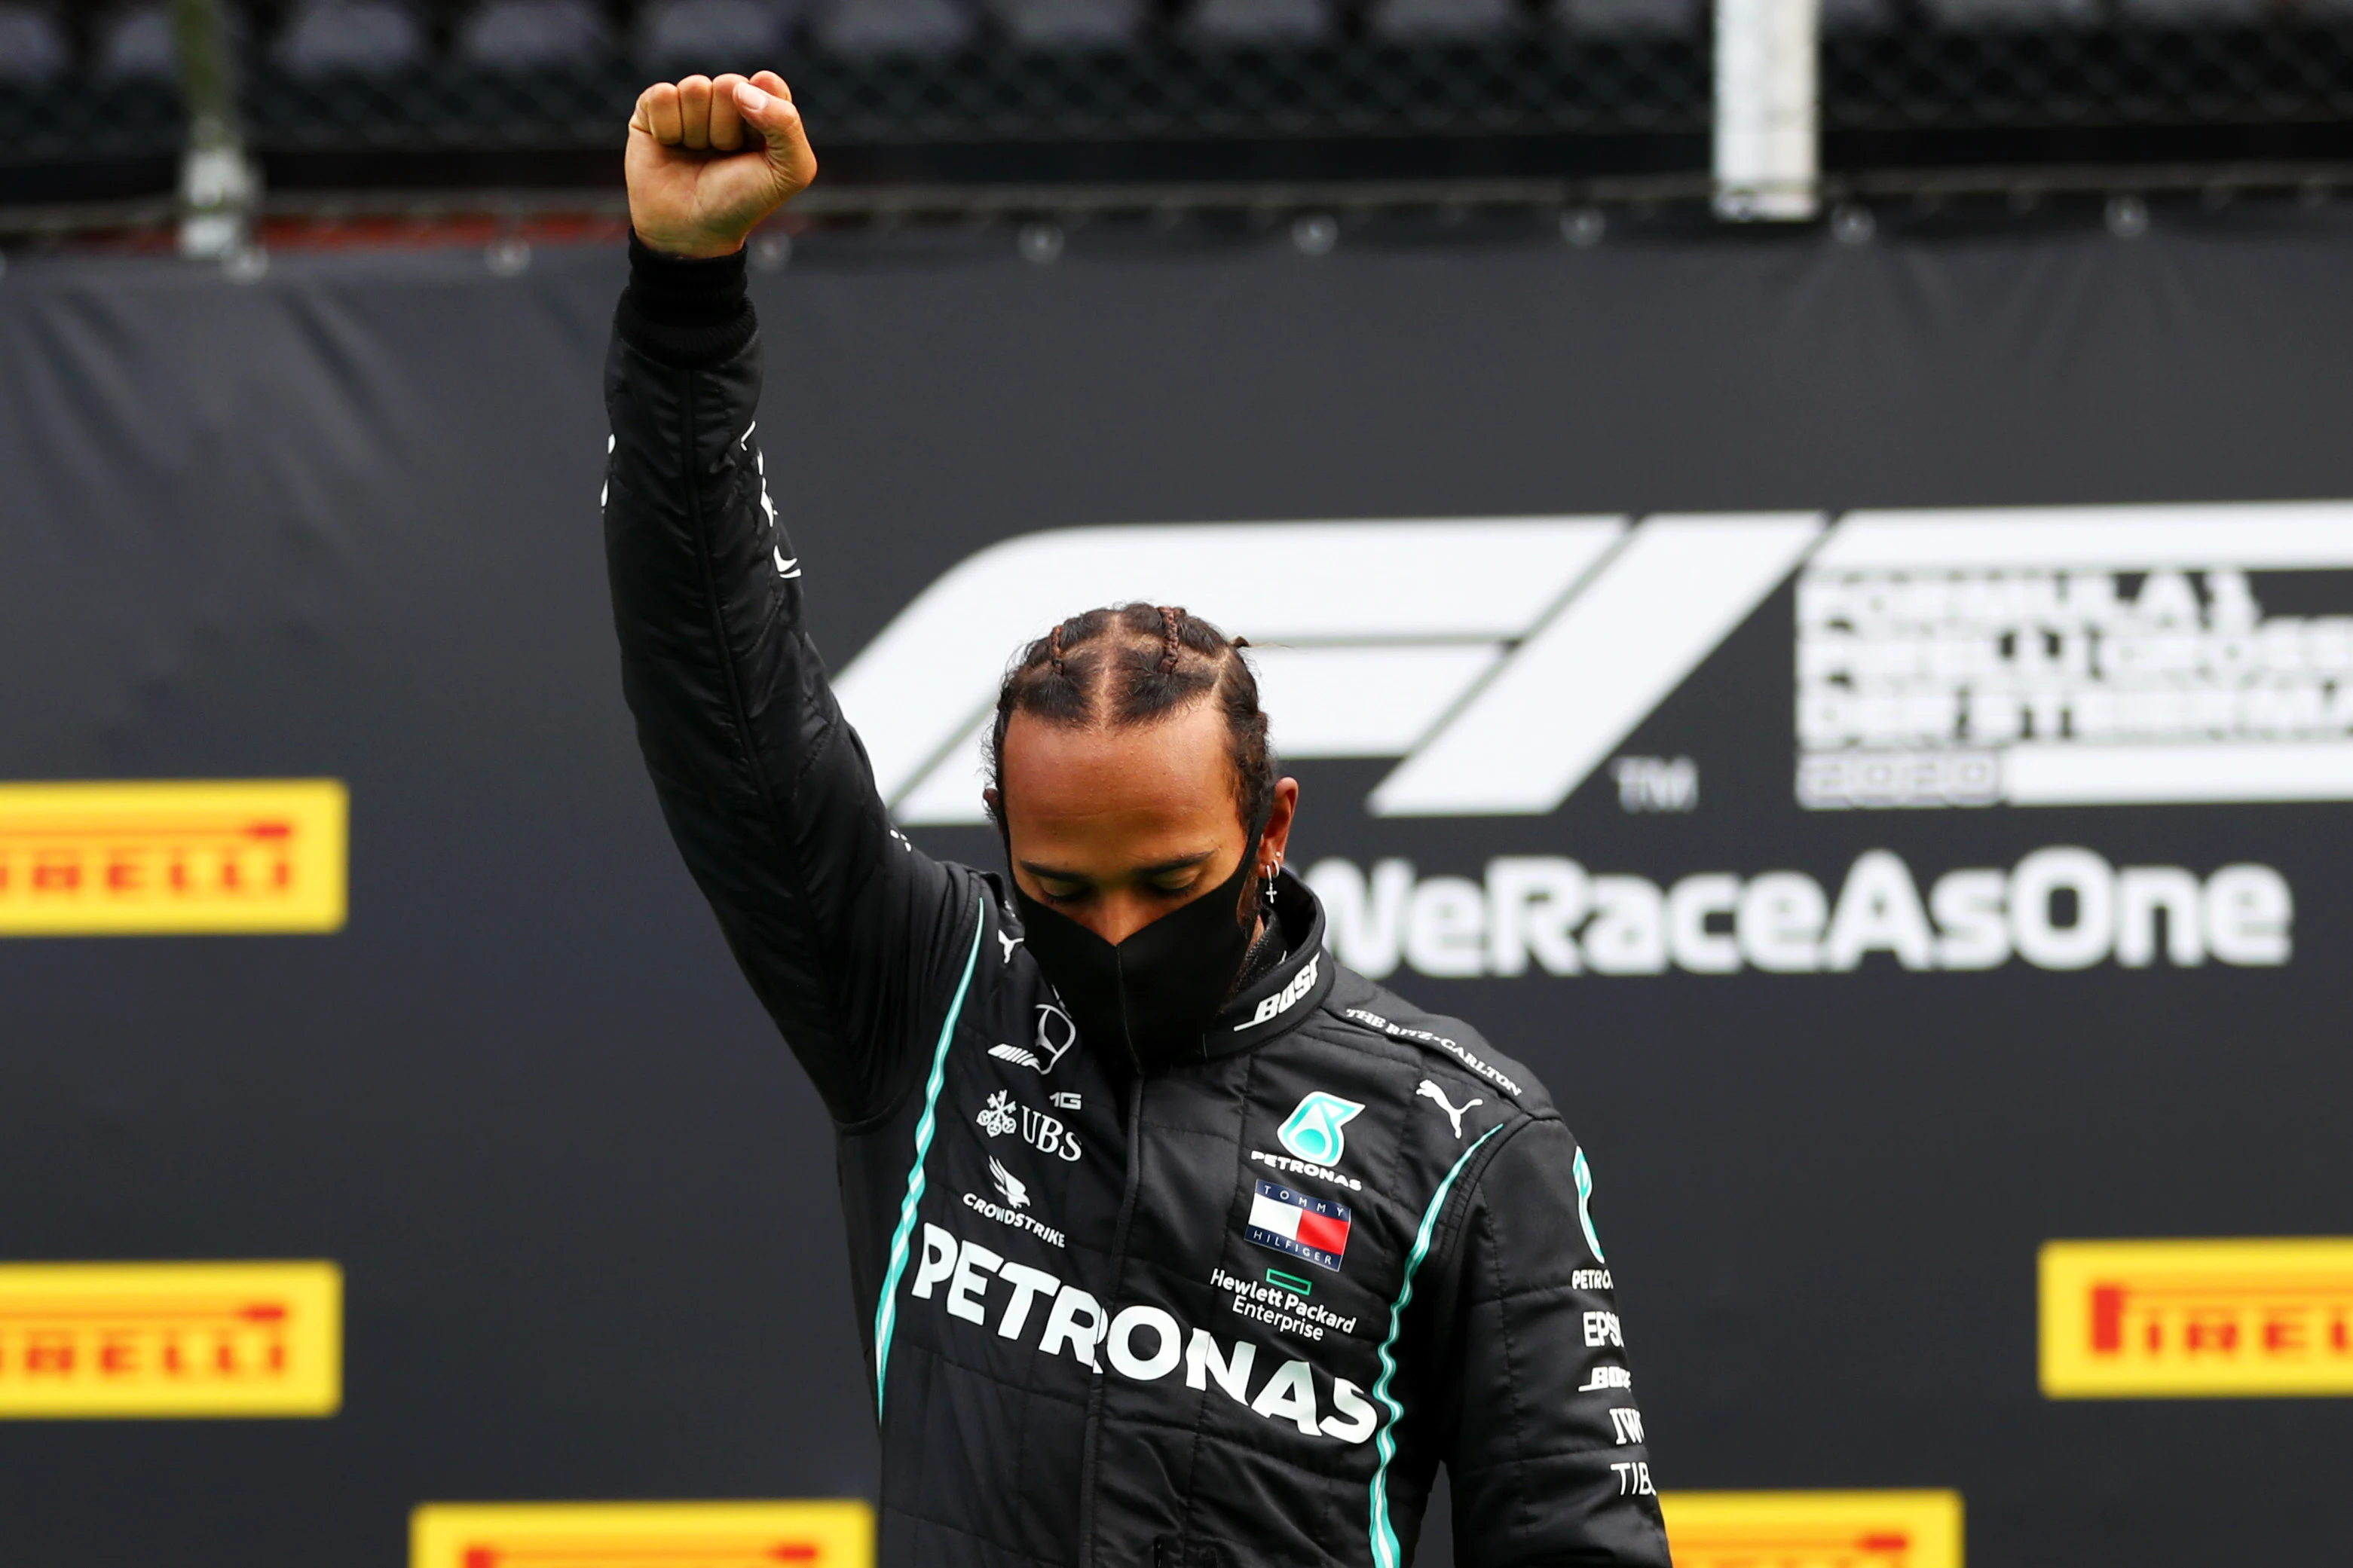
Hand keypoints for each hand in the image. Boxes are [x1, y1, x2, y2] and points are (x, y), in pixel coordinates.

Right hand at [626, 71, 816, 258]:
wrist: (690, 231)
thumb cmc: (741, 201)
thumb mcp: (789, 172)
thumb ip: (788, 124)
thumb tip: (741, 89)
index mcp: (762, 111)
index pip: (766, 83)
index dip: (762, 114)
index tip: (756, 145)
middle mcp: (725, 103)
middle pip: (729, 84)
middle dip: (728, 128)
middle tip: (723, 156)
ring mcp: (688, 104)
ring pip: (694, 88)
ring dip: (698, 131)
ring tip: (697, 154)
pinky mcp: (653, 109)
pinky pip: (662, 95)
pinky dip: (668, 127)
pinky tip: (670, 146)